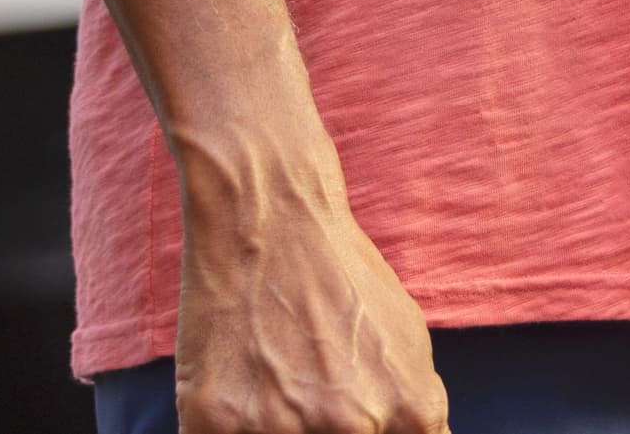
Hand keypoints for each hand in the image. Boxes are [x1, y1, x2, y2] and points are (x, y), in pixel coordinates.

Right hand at [174, 155, 447, 433]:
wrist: (269, 217)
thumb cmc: (343, 276)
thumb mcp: (409, 341)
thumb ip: (418, 411)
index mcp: (410, 414)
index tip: (346, 419)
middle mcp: (352, 429)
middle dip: (322, 428)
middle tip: (309, 381)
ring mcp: (281, 432)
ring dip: (274, 426)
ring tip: (276, 375)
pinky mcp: (212, 425)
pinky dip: (230, 421)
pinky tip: (240, 376)